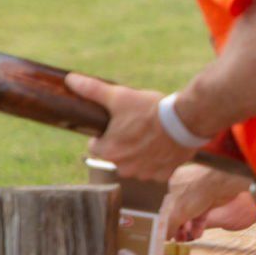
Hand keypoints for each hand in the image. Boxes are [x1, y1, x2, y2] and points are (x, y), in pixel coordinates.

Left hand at [65, 72, 196, 182]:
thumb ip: (92, 90)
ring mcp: (144, 174)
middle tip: (136, 128)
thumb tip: (70, 79)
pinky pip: (154, 170)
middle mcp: (124, 168)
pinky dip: (157, 161)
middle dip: (122, 145)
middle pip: (116, 156)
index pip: (96, 146)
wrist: (185, 121)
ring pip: (135, 165)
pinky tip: (162, 146)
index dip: (104, 135)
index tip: (117, 125)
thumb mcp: (119, 96)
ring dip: (139, 155)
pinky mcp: (162, 175)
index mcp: (109, 151)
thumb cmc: (150, 110)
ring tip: (150, 136)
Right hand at [162, 163, 255, 239]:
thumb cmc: (199, 191)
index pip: (166, 207)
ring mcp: (199, 195)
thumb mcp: (179, 211)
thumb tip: (164, 236)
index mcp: (173, 185)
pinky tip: (197, 235)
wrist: (223, 183)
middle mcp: (185, 189)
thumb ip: (170, 224)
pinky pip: (201, 214)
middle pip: (178, 212)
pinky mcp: (210, 200)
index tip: (166, 235)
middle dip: (178, 227)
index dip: (165, 222)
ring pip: (190, 214)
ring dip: (187, 228)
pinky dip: (198, 225)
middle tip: (178, 239)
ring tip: (187, 239)